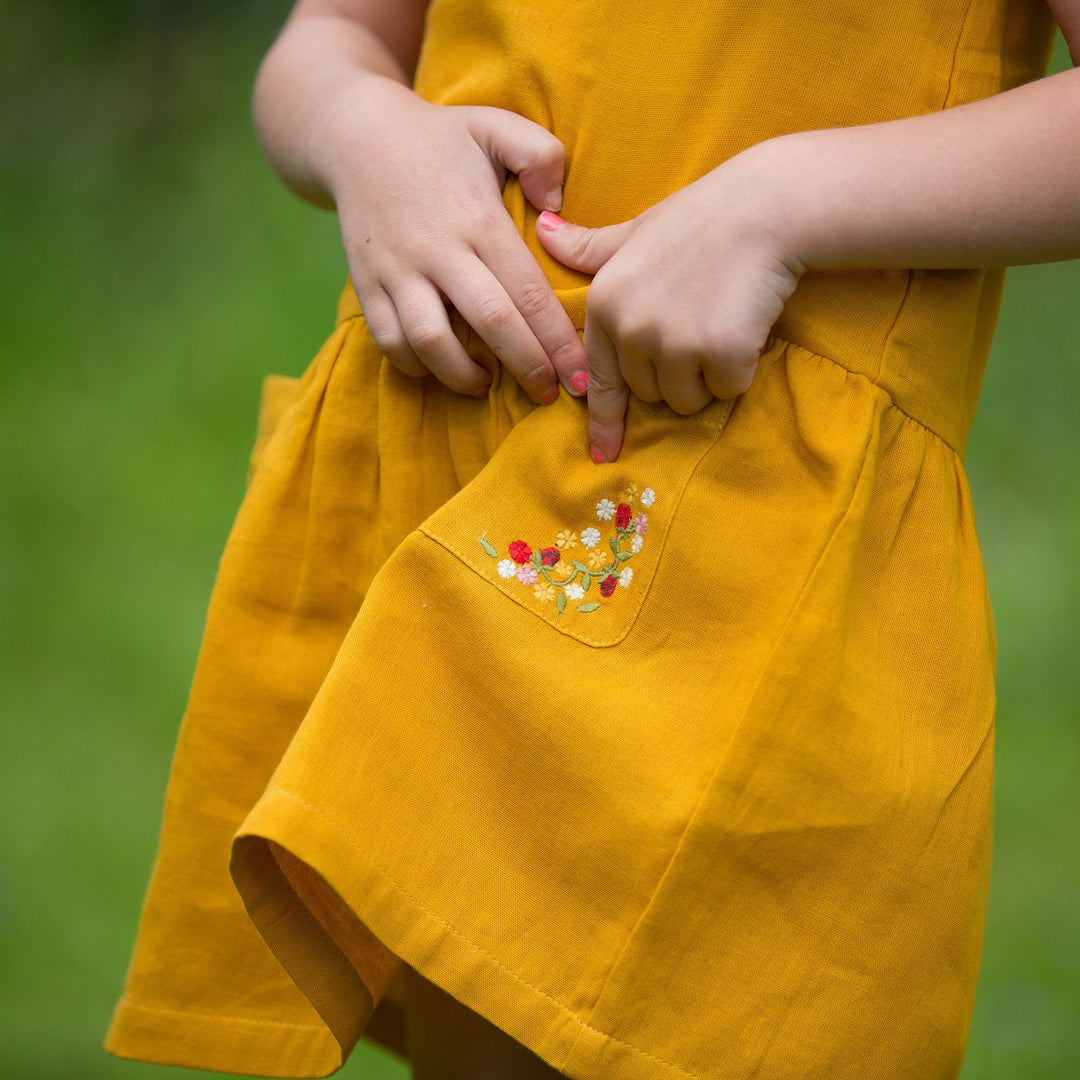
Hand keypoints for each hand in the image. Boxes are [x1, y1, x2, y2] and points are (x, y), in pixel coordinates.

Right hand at [325, 81, 586, 401]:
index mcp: (479, 218)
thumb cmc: (441, 138)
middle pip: (490, 323)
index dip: (558, 341)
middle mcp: (438, 249)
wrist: (356, 135)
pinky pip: (389, 340)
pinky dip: (415, 365)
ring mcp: (398, 270)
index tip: (581, 375)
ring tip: (488, 386)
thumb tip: (558, 207)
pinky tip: (442, 368)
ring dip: (463, 375)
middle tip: (550, 395)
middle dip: (527, 367)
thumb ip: (540, 153)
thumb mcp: (496, 124)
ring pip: (431, 341)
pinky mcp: (367, 284)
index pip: (528, 292)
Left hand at [536, 153, 804, 459]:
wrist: (767, 207)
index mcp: (604, 304)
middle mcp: (631, 329)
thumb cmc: (702, 218)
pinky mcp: (719, 353)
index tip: (604, 453)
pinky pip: (728, 390)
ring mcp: (674, 343)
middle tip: (699, 324)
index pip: (599, 381)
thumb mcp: (635, 230)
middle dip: (675, 373)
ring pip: (687, 400)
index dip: (603, 420)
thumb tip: (543, 232)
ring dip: (708, 376)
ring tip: (721, 323)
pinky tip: (746, 326)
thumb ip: (589, 247)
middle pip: (649, 394)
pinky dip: (741, 369)